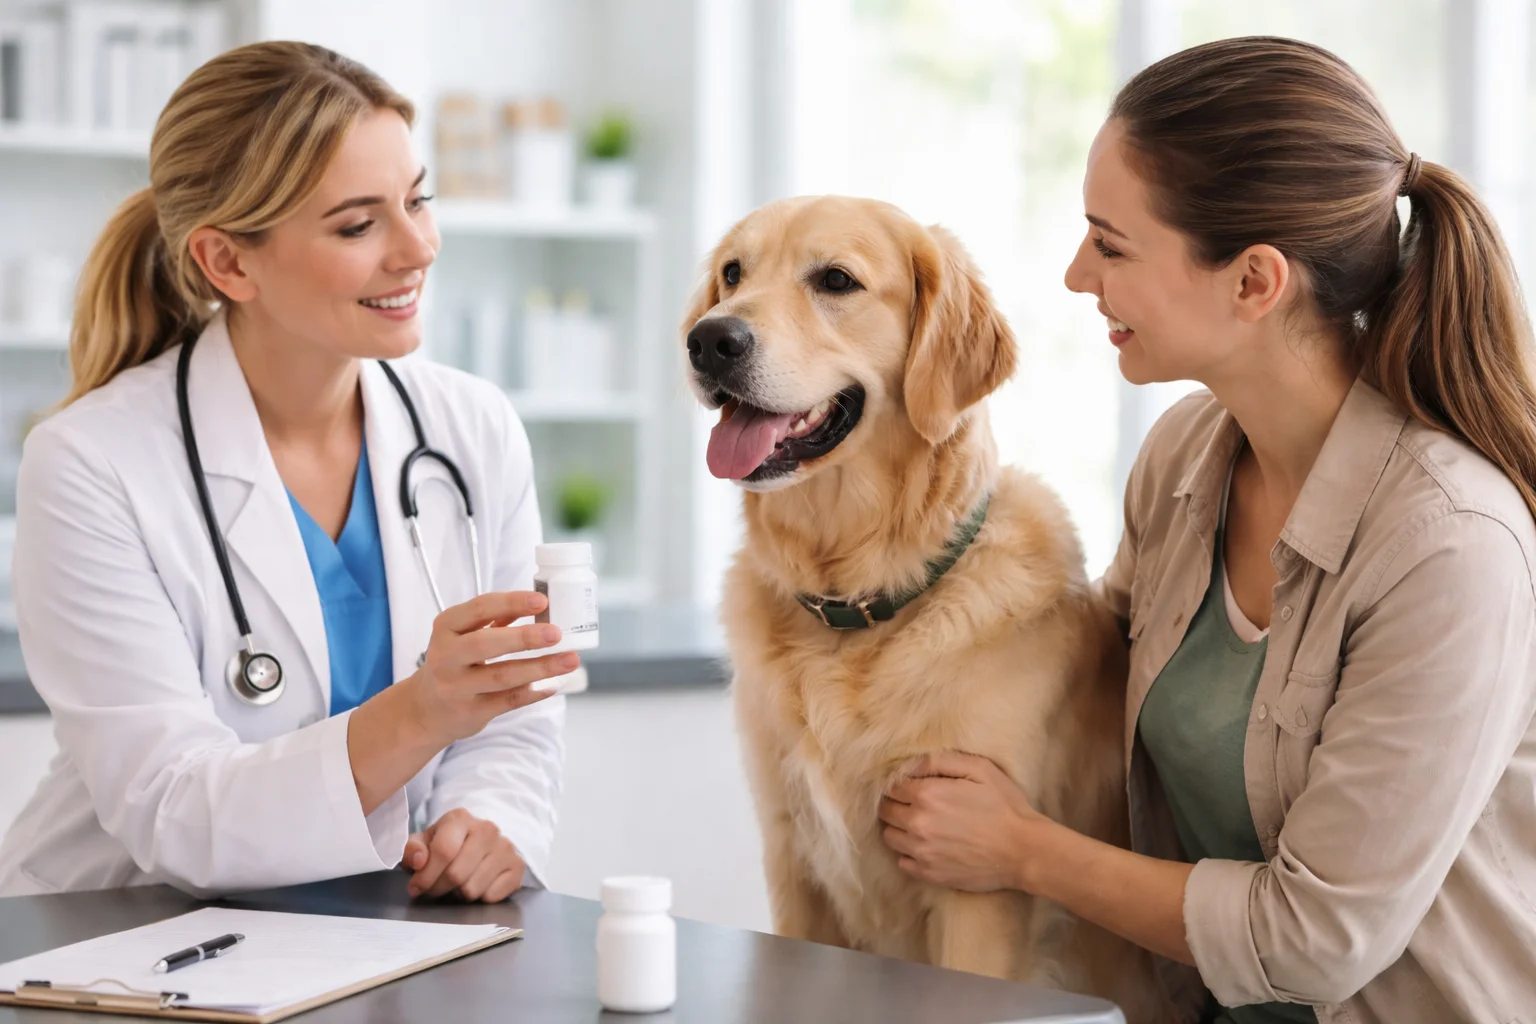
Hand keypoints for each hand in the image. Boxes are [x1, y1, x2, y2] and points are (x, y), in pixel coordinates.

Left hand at [402, 809, 525, 901]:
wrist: (481, 841)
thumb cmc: (448, 843)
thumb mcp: (424, 842)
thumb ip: (412, 849)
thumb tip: (418, 860)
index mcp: (461, 818)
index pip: (443, 851)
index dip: (425, 876)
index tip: (415, 888)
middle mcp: (487, 829)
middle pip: (456, 875)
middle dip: (438, 889)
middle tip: (434, 889)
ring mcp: (506, 847)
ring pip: (472, 889)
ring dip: (458, 894)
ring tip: (456, 884)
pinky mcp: (518, 866)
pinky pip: (491, 896)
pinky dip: (479, 897)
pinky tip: (476, 885)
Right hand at [407, 590, 578, 745]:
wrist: (427, 708)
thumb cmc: (456, 661)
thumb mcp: (463, 634)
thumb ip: (496, 619)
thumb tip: (540, 605)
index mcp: (445, 628)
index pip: (479, 609)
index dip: (512, 602)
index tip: (542, 600)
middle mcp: (446, 657)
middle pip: (486, 644)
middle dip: (525, 638)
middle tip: (556, 633)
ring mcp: (457, 687)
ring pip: (502, 677)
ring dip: (540, 668)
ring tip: (570, 660)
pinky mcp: (470, 712)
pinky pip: (508, 701)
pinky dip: (534, 692)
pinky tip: (554, 685)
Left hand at [878, 751, 1044, 892]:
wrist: (1024, 851)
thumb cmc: (1005, 806)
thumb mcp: (979, 769)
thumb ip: (940, 761)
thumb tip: (911, 764)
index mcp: (927, 795)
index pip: (893, 787)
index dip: (900, 784)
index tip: (911, 786)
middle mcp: (918, 824)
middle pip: (886, 812)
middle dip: (895, 804)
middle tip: (913, 804)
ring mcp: (922, 852)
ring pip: (890, 837)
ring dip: (899, 828)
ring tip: (919, 825)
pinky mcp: (930, 874)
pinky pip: (903, 862)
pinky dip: (908, 853)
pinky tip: (926, 846)